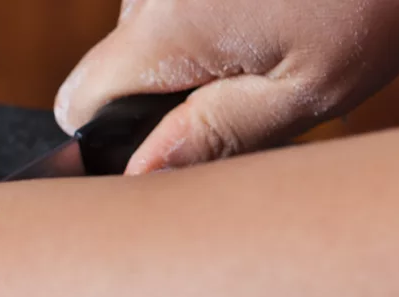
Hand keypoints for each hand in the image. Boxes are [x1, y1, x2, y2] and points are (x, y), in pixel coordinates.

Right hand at [55, 0, 398, 173]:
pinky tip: (315, 7)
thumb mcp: (309, 88)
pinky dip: (248, 4)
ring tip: (319, 39)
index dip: (116, 137)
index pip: (80, 103)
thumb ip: (215, 136)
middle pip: (132, 59)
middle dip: (194, 85)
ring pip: (173, 20)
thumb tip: (138, 177)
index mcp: (165, 31)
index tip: (175, 143)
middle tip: (286, 87)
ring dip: (231, 42)